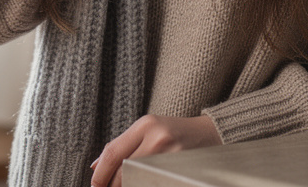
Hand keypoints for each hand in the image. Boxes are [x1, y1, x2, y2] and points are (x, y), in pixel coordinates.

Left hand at [90, 114, 220, 186]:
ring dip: (130, 185)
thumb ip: (122, 146)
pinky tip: (146, 183)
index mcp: (146, 125)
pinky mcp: (181, 171)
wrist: (212, 135)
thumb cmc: (175, 133)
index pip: (113, 153)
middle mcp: (158, 139)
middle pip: (123, 172)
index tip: (95, 185)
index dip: (100, 174)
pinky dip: (145, 185)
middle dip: (113, 185)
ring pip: (137, 182)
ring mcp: (172, 156)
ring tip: (131, 184)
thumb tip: (95, 167)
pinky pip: (153, 183)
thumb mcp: (148, 130)